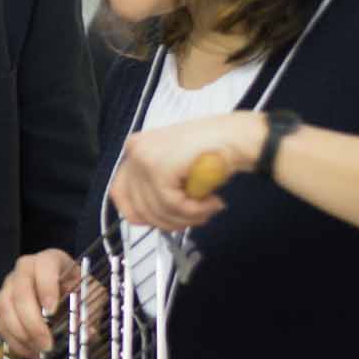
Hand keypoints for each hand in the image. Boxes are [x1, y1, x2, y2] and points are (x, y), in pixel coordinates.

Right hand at [0, 249, 81, 358]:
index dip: (45, 287)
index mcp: (51, 260)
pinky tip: (30, 352)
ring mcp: (10, 285)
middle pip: (20, 289)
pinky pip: (0, 322)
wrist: (69, 297)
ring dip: (20, 333)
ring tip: (38, 351)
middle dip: (31, 320)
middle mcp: (26, 268)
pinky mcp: (3, 304)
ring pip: (5, 306)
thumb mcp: (92, 298)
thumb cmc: (80, 292)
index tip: (52, 311)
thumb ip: (90, 313)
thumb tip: (87, 332)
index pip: (44, 265)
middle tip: (46, 343)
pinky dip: (14, 340)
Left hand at [109, 112, 262, 232]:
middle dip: (168, 222)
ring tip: (208, 208)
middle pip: (137, 207)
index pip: (120, 194)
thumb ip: (156, 187)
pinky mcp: (159, 168)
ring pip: (156, 210)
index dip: (143, 215)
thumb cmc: (213, 152)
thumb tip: (149, 218)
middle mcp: (134, 151)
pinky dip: (194, 211)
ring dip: (187, 218)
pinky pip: (171, 205)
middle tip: (195, 218)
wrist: (238, 136)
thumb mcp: (176, 169)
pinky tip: (211, 202)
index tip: (165, 221)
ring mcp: (144, 158)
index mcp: (135, 150)